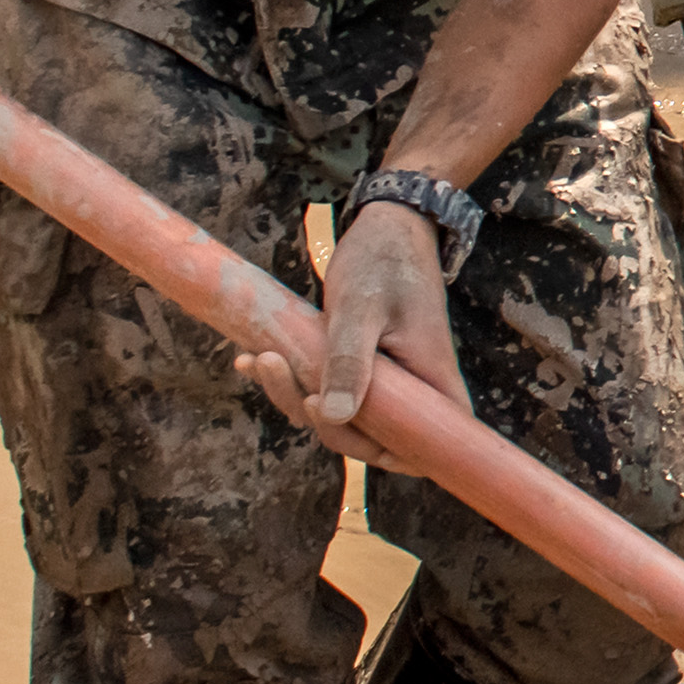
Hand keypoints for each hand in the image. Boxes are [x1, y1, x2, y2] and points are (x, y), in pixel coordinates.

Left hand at [245, 199, 464, 463]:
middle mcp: (412, 389)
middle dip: (316, 417)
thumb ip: (349, 362)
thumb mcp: (361, 309)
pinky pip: (324, 390)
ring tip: (259, 358)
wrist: (386, 227)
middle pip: (370, 436)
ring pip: (339, 415)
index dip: (391, 456)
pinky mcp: (358, 367)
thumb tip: (332, 417)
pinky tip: (254, 358)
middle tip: (278, 369)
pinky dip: (288, 380)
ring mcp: (385, 380)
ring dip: (292, 394)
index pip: (427, 445)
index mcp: (429, 380)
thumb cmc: (383, 262)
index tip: (340, 426)